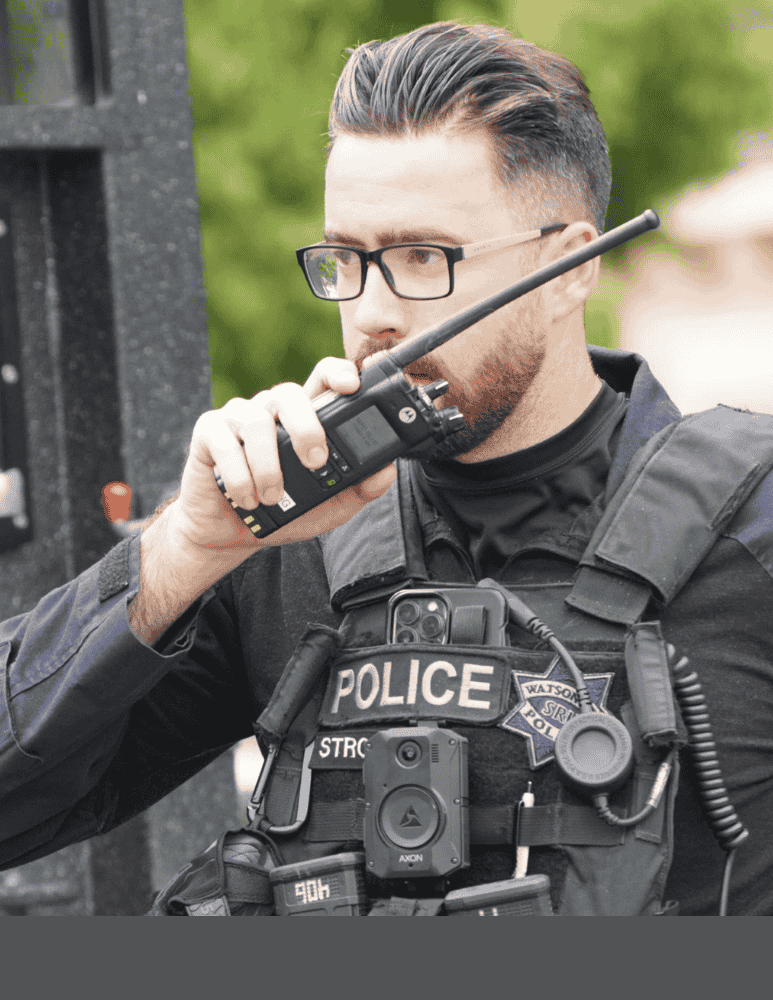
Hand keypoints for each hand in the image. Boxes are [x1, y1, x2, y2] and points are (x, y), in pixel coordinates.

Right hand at [166, 356, 396, 560]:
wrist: (230, 535)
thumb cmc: (281, 513)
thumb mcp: (329, 507)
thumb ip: (358, 489)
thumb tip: (386, 471)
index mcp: (303, 419)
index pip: (322, 378)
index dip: (338, 373)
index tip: (352, 387)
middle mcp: (271, 410)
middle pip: (290, 392)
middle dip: (307, 427)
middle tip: (315, 462)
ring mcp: (237, 418)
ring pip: (256, 420)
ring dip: (269, 466)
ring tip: (273, 497)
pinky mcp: (208, 433)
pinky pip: (225, 443)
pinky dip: (239, 477)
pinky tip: (246, 498)